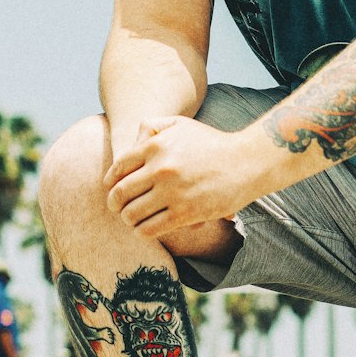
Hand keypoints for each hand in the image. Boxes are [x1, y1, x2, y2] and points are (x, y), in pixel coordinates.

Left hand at [104, 117, 263, 237]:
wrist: (245, 162)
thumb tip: (131, 142)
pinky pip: (149, 229)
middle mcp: (161, 168)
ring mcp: (172, 192)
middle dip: (114, 203)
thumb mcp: (181, 124)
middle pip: (120, 193)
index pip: (118, 167)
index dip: (110, 181)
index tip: (112, 189)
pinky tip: (145, 227)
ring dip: (127, 219)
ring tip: (132, 218)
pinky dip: (141, 231)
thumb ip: (153, 126)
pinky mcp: (185, 214)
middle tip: (117, 208)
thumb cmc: (211, 143)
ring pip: (131, 214)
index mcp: (156, 145)